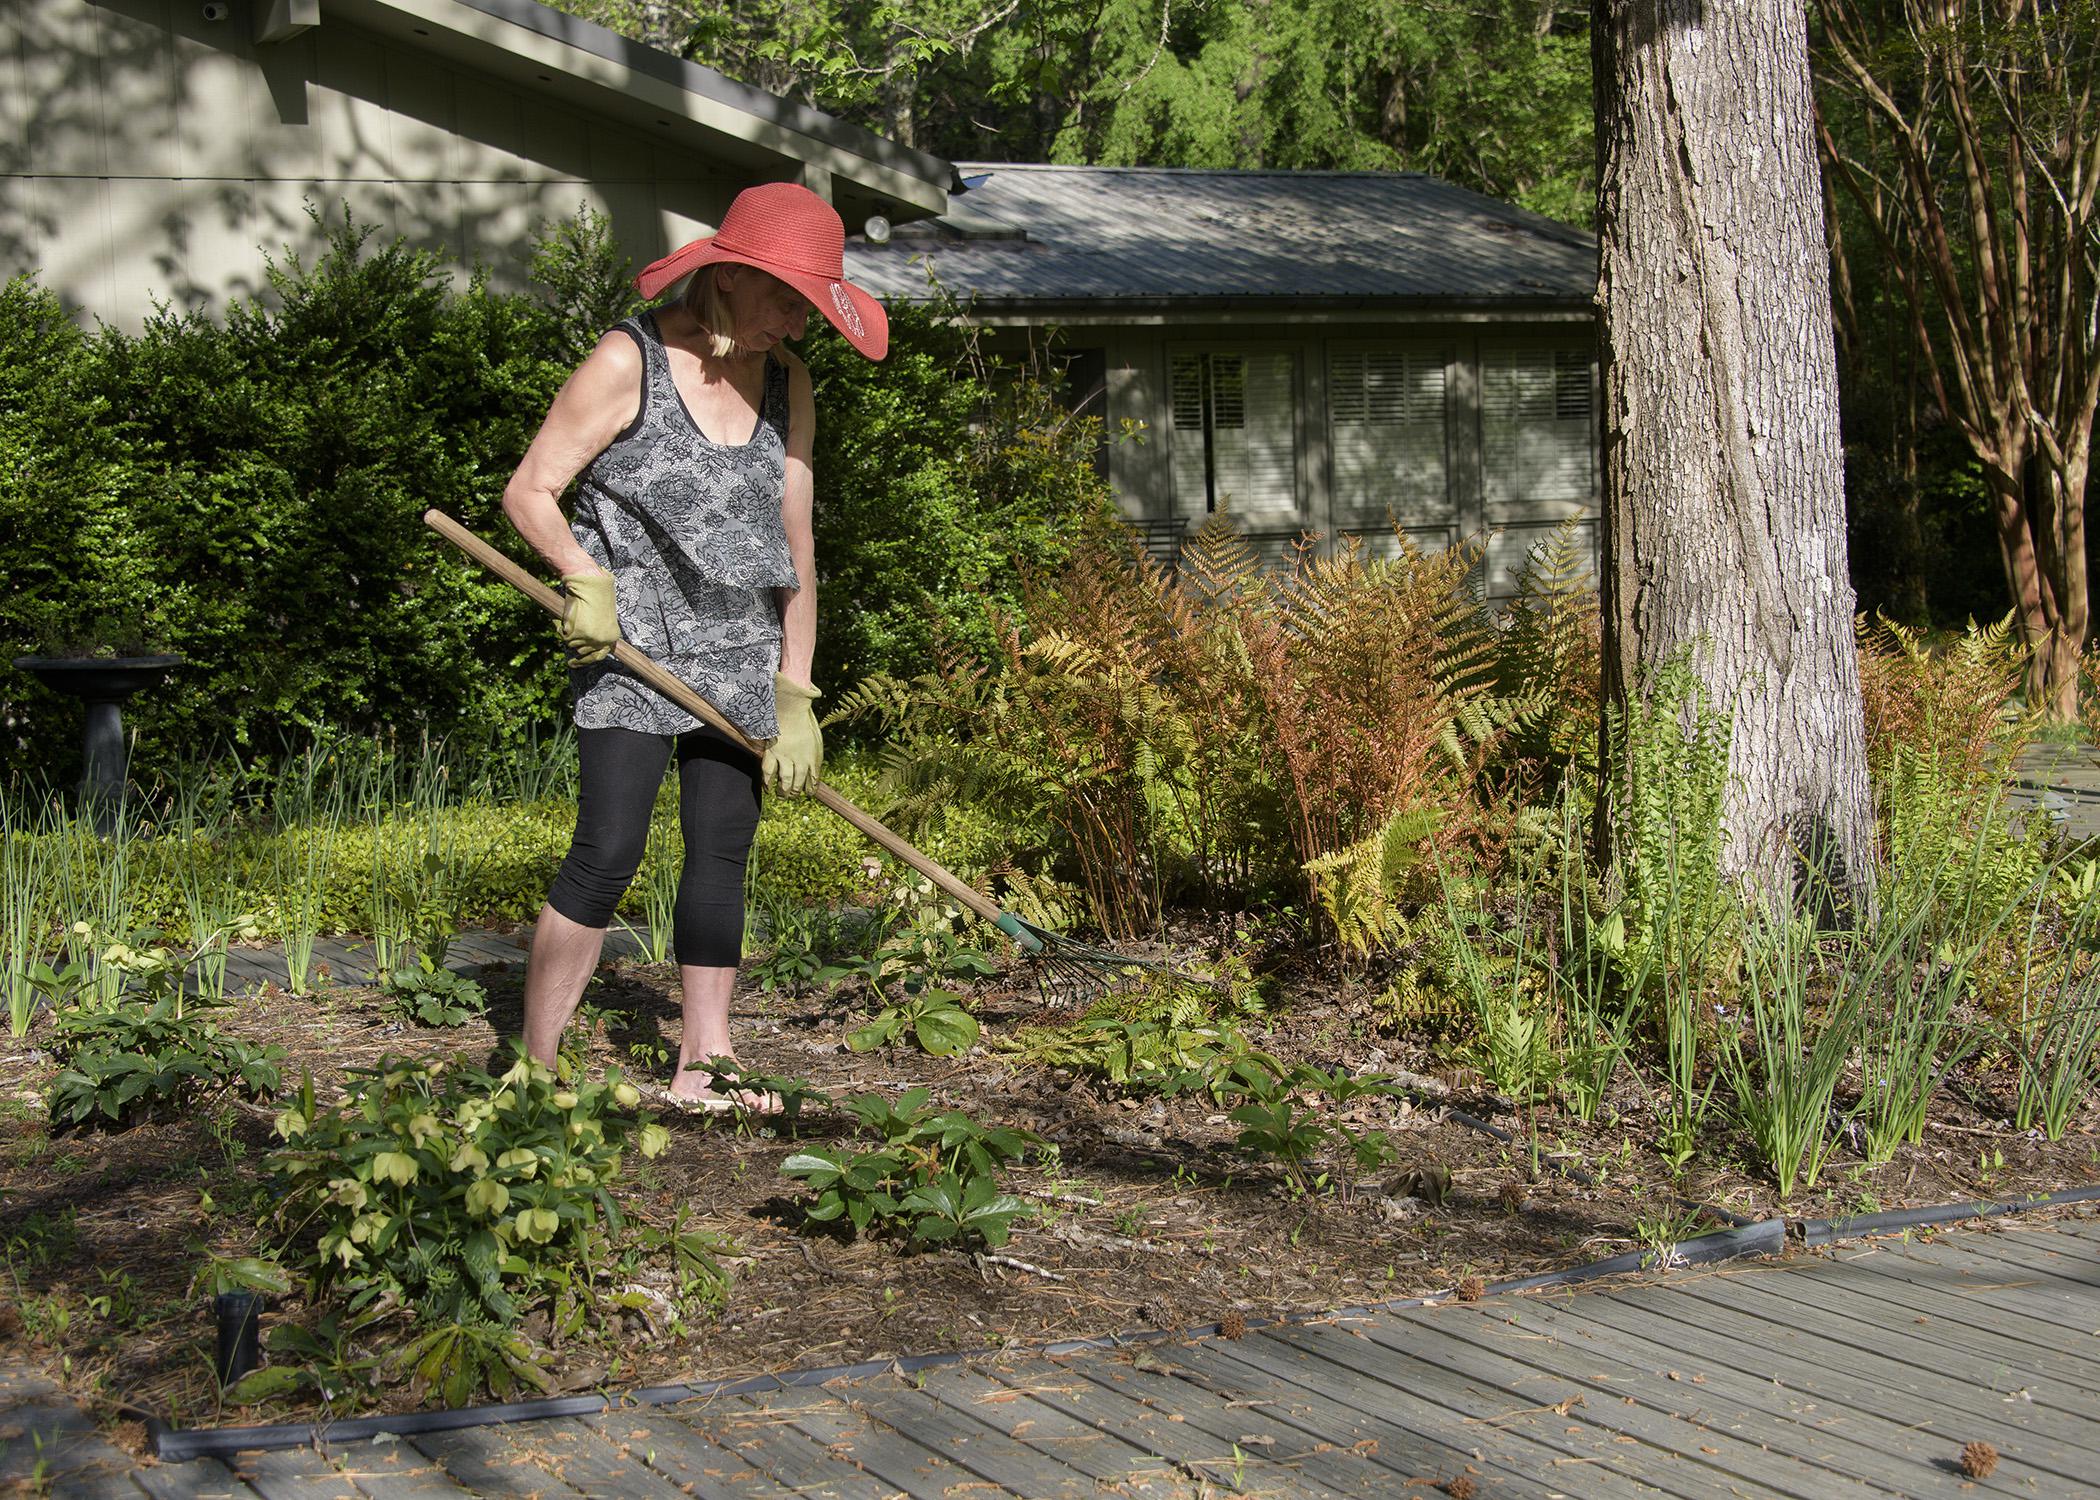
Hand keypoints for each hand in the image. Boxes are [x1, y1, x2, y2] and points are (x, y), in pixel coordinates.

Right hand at [556, 572, 618, 664]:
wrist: (591, 584)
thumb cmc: (598, 596)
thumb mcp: (604, 618)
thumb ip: (598, 633)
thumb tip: (587, 648)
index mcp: (612, 637)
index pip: (599, 656)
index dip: (586, 660)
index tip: (574, 663)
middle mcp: (602, 640)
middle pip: (583, 651)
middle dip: (576, 641)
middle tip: (571, 630)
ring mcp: (589, 637)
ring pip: (571, 643)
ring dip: (568, 633)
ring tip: (570, 618)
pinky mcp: (575, 632)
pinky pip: (563, 635)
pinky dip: (560, 626)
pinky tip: (563, 617)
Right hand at [763, 675, 822, 794]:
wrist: (791, 708)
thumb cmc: (804, 723)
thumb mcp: (816, 740)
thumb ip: (814, 756)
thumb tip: (812, 771)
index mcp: (813, 757)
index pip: (813, 780)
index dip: (810, 789)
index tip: (808, 793)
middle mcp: (800, 759)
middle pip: (798, 783)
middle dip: (794, 792)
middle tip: (791, 795)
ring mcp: (785, 757)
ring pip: (785, 781)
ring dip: (783, 791)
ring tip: (781, 795)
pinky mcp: (772, 752)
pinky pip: (768, 772)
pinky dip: (767, 782)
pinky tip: (767, 787)